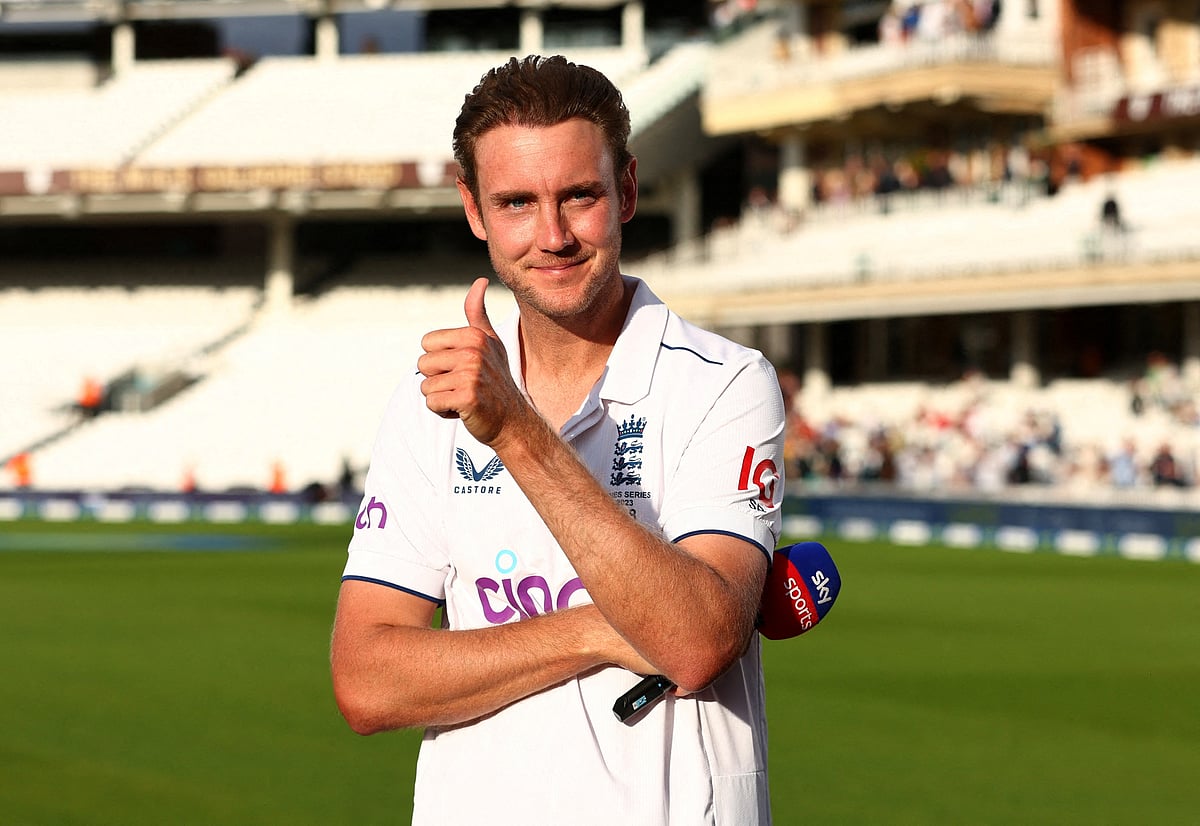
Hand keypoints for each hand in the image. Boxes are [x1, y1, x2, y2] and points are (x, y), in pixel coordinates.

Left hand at [418, 278, 527, 445]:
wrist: (512, 420)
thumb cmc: (496, 381)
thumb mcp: (490, 343)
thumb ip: (477, 314)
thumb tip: (479, 280)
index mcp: (474, 336)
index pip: (427, 344)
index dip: (440, 361)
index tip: (462, 369)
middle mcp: (473, 352)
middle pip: (423, 364)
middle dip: (437, 380)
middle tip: (462, 386)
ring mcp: (470, 375)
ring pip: (426, 386)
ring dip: (440, 397)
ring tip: (463, 398)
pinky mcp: (467, 398)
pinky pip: (432, 403)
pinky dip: (443, 411)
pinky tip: (463, 410)